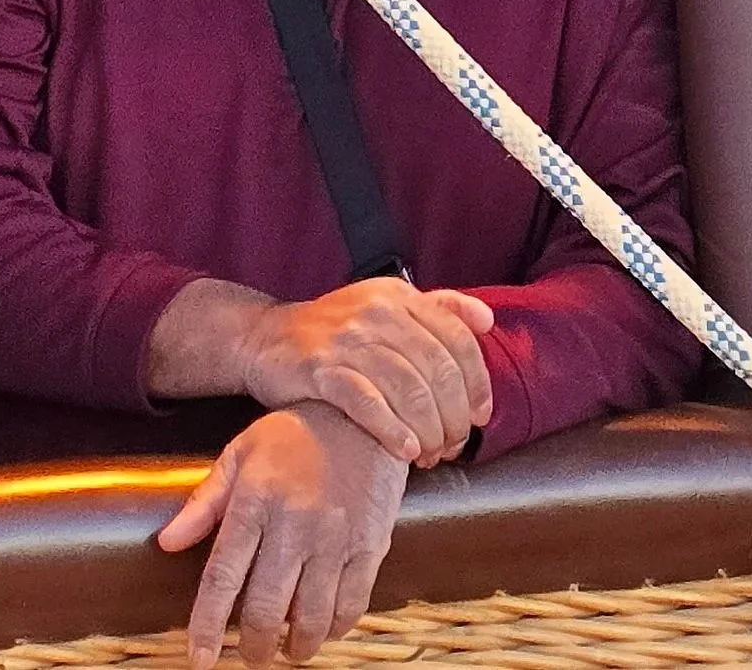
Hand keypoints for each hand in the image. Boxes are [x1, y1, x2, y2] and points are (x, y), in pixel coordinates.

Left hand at [160, 403, 406, 667]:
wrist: (365, 406)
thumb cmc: (296, 433)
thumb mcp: (242, 453)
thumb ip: (204, 501)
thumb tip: (166, 543)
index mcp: (255, 502)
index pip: (222, 579)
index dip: (207, 626)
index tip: (200, 659)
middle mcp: (294, 525)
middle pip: (265, 611)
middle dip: (254, 648)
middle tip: (252, 655)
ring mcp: (336, 537)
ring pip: (311, 618)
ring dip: (296, 647)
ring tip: (288, 649)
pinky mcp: (371, 542)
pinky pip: (352, 604)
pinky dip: (336, 628)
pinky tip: (326, 627)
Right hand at [236, 281, 493, 466]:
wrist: (264, 337)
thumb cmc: (334, 331)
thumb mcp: (386, 306)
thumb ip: (438, 309)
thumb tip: (487, 320)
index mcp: (400, 297)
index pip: (457, 338)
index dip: (476, 381)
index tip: (480, 416)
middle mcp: (378, 312)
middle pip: (437, 368)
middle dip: (453, 414)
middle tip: (454, 445)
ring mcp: (348, 339)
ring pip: (408, 388)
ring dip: (428, 429)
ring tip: (432, 455)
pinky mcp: (320, 368)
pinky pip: (367, 402)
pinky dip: (393, 429)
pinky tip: (407, 450)